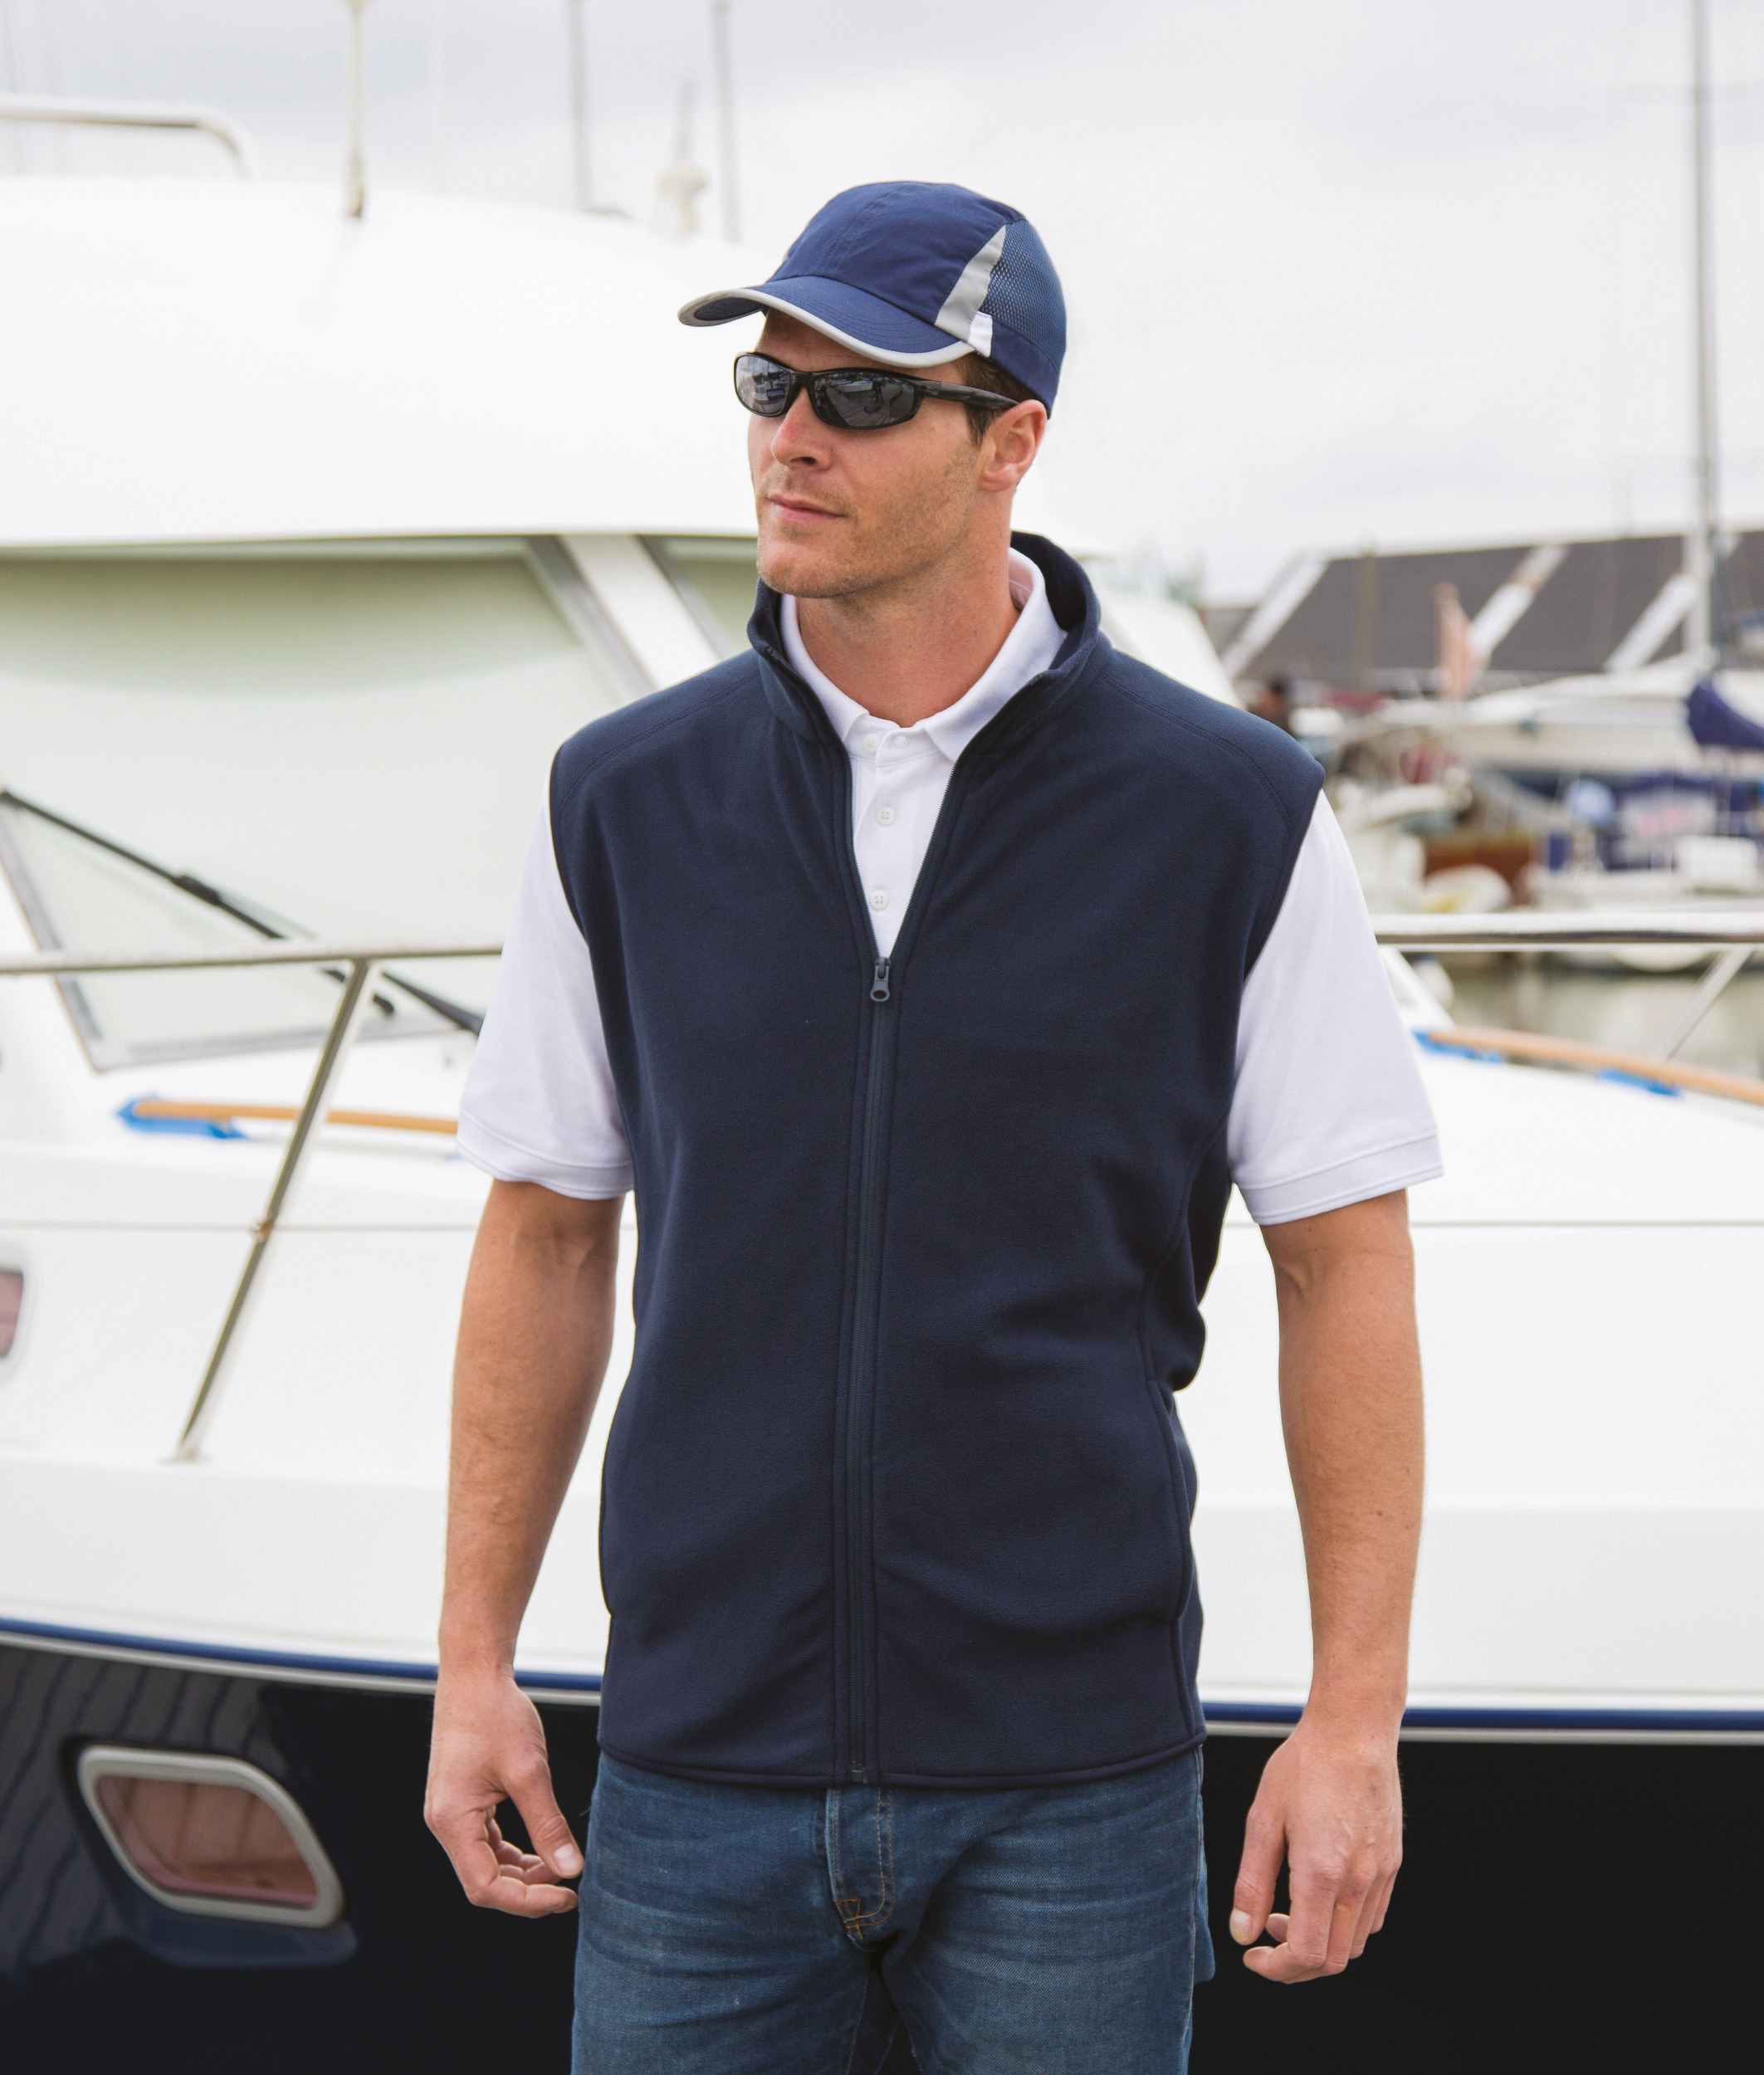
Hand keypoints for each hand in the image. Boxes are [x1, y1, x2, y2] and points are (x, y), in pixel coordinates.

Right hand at [425, 1663, 583, 1915]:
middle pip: (484, 1881)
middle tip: (569, 1889)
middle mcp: (445, 1823)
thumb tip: (571, 1869)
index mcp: (452, 1821)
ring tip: (561, 1869)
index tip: (566, 1896)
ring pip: (486, 1863)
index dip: (527, 1901)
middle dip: (527, 1891)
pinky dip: (515, 1852)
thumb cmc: (496, 1715)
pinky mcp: (463, 1801)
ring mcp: (452, 1813)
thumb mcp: (529, 1771)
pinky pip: (487, 1842)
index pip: (485, 1887)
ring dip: (523, 1873)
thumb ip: (548, 1824)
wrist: (474, 1675)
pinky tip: (542, 1848)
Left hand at [1228, 1713, 1401, 1981]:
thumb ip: (1251, 1883)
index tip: (1252, 1955)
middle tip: (1265, 1938)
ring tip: (1287, 1913)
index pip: (1305, 1954)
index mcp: (1321, 1873)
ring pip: (1356, 1944)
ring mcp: (1381, 1875)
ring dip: (1321, 1946)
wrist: (1354, 1731)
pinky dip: (1344, 1927)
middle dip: (1295, 1965)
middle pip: (1333, 1961)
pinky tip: (1319, 1898)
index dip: (1275, 1968)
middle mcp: (1358, 1882)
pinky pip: (1372, 1918)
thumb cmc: (1304, 1767)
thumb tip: (1242, 1933)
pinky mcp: (1392, 1864)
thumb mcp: (1263, 1819)